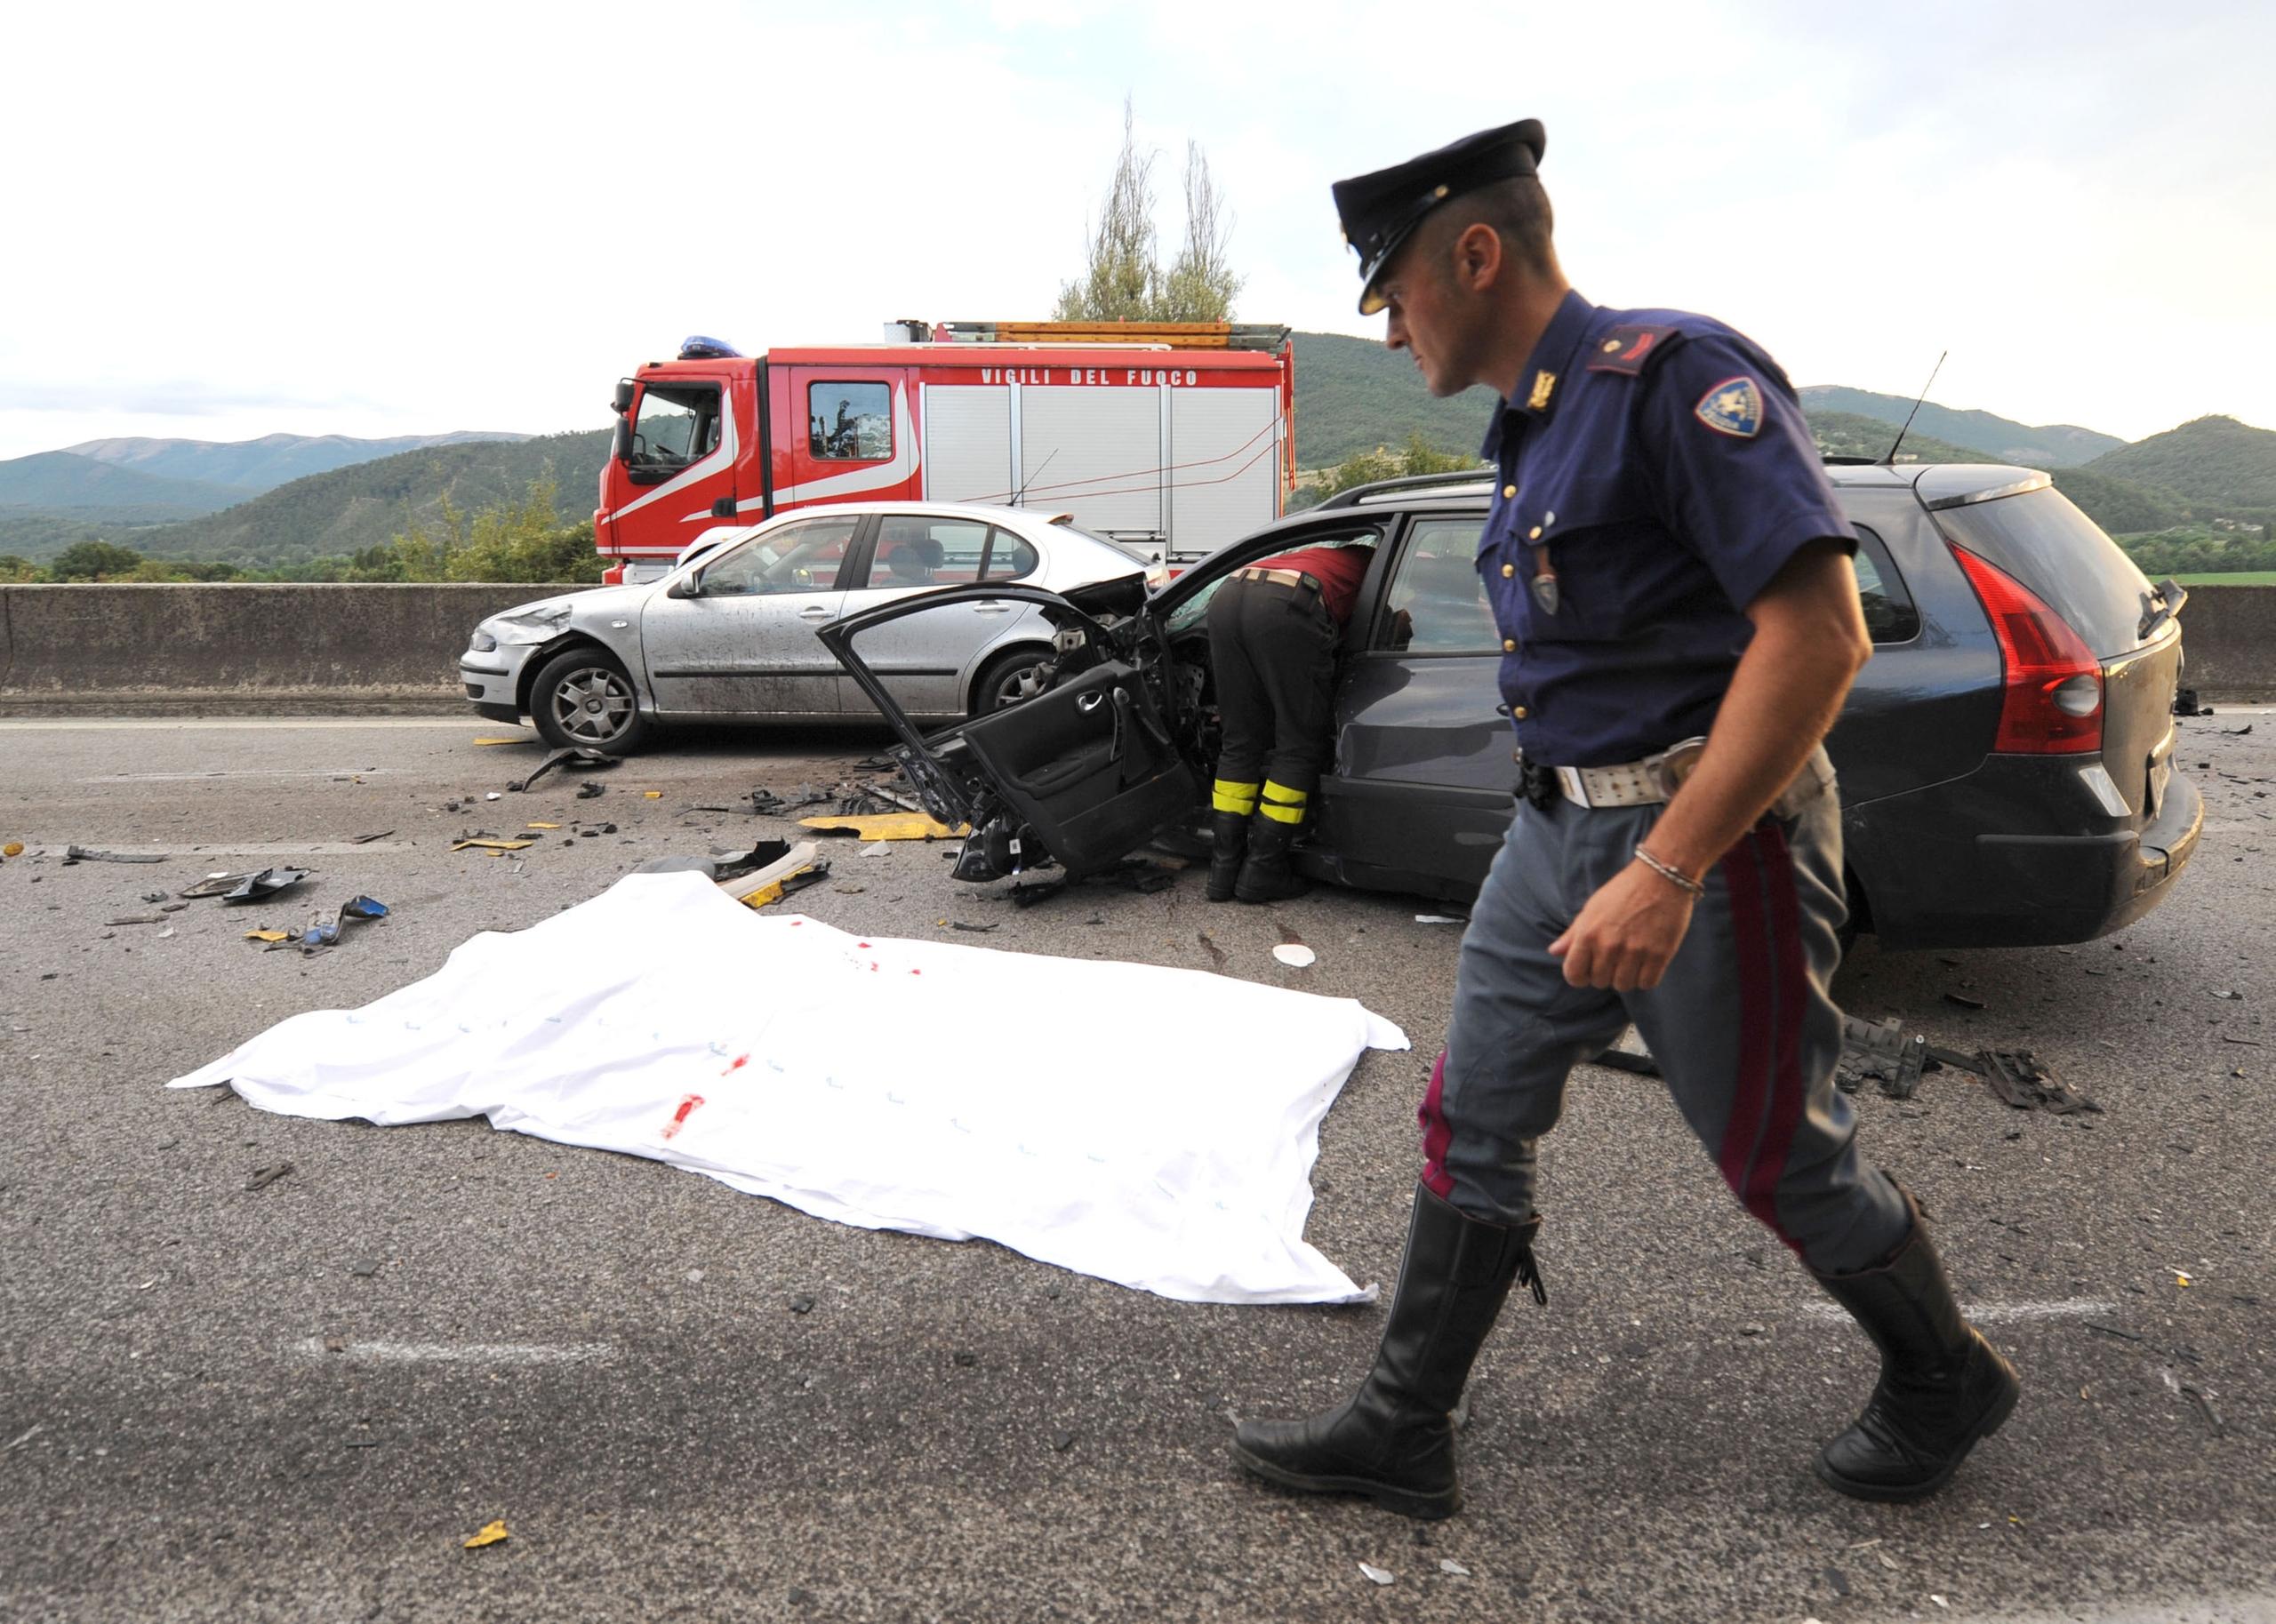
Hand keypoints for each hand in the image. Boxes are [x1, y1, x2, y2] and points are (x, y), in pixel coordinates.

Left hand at [1548, 859, 1696, 989]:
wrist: (1661, 877)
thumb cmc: (1624, 891)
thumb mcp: (1592, 908)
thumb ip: (1573, 934)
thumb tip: (1554, 952)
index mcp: (1588, 933)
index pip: (1574, 974)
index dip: (1580, 976)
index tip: (1588, 971)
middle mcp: (1609, 945)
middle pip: (1600, 982)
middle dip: (1605, 974)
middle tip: (1614, 958)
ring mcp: (1635, 951)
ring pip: (1624, 985)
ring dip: (1626, 977)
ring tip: (1631, 960)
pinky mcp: (1659, 954)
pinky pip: (1647, 983)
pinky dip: (1646, 978)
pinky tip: (1646, 963)